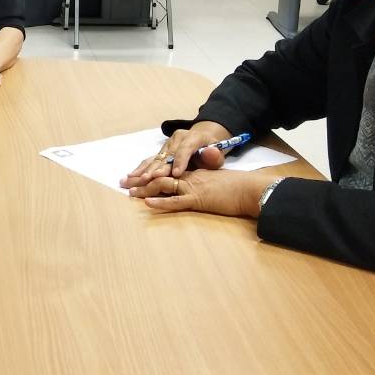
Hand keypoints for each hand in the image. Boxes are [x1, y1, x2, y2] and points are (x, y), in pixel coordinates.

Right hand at [120, 120, 231, 188]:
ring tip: (134, 179)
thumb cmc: (212, 152)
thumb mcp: (218, 153)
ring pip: (156, 158)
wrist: (204, 141)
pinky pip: (150, 160)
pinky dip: (141, 169)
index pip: (186, 148)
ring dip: (145, 170)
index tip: (176, 174)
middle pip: (167, 154)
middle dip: (158, 168)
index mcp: (193, 137)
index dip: (180, 161)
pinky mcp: (161, 151)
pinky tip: (131, 176)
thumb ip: (215, 156)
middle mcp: (177, 139)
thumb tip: (211, 152)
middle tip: (150, 179)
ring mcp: (167, 144)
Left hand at [126, 167, 277, 218]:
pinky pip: (176, 201)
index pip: (166, 170)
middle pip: (160, 175)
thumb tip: (189, 186)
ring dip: (145, 189)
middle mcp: (190, 177)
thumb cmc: (237, 188)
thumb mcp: (215, 182)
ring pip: (164, 185)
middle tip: (124, 183)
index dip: (150, 172)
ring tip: (130, 192)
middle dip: (140, 179)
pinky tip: (148, 203)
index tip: (135, 176)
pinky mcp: (198, 199)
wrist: (250, 189)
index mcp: (193, 173)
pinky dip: (161, 202)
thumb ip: (202, 182)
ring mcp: (193, 187)